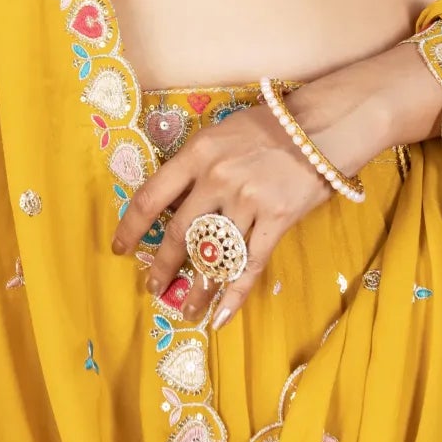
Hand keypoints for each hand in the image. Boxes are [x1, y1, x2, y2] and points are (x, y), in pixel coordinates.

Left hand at [109, 93, 374, 329]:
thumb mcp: (221, 135)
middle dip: (163, 266)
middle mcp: (216, 178)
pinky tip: (222, 315)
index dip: (132, 227)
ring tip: (187, 309)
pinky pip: (250, 264)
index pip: (151, 196)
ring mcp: (247, 200)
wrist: (322, 126)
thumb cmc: (269, 127)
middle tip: (154, 287)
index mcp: (197, 153)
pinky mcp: (276, 219)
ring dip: (198, 288)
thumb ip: (196, 166)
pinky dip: (234, 294)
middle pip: (179, 232)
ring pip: (214, 255)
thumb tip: (171, 203)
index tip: (120, 248)